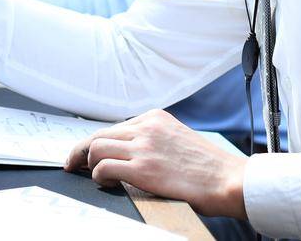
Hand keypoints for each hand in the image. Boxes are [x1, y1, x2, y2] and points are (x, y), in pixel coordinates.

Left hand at [64, 109, 247, 219]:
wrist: (229, 180)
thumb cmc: (208, 168)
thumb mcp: (179, 139)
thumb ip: (155, 140)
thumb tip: (130, 153)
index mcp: (156, 118)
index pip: (114, 127)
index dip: (96, 143)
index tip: (85, 155)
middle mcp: (147, 127)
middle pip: (99, 134)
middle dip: (81, 151)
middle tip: (71, 165)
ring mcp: (144, 147)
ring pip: (96, 147)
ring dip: (88, 164)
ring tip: (89, 176)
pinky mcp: (143, 169)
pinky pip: (104, 168)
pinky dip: (98, 176)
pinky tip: (105, 183)